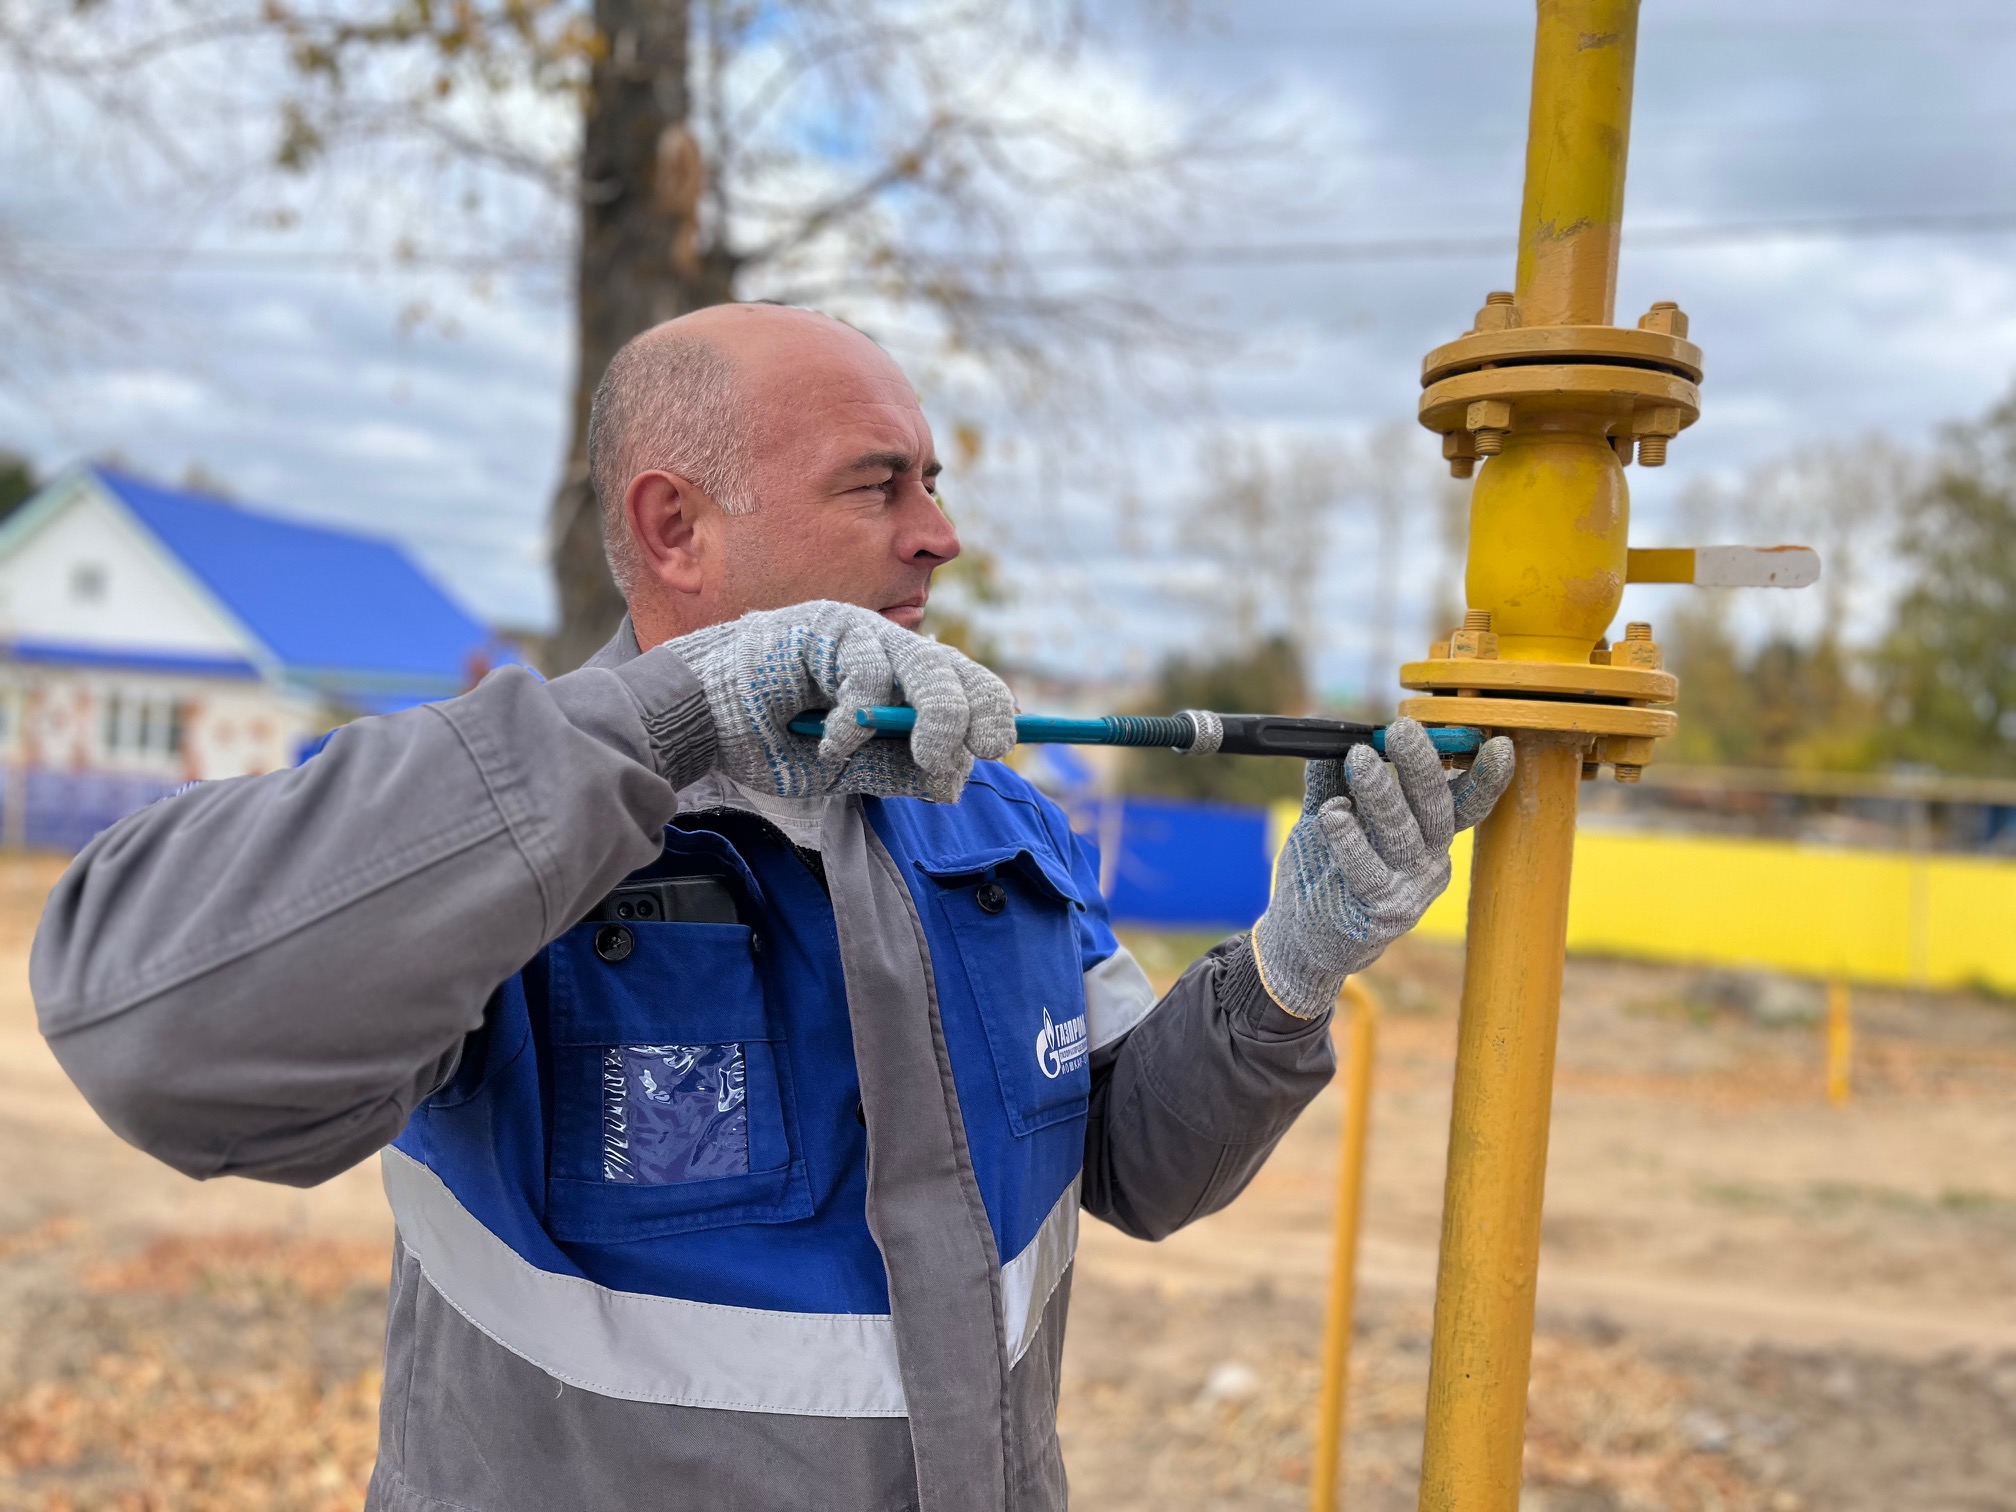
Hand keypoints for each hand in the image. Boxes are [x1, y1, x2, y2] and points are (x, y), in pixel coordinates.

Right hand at [664, 600, 1016, 803]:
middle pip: (952, 670)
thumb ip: (893, 772)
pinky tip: (835, 741)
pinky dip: (858, 716)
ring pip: (923, 663)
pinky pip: (865, 671)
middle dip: (974, 712)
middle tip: (979, 749)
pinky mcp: (825, 627)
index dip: (988, 709)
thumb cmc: (768, 738)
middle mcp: (884, 650)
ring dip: (937, 715)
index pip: (959, 685)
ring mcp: (856, 634)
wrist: (700, 720)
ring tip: (930, 754)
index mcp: (895, 681)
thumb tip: (954, 783)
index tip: (998, 743)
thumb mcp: (841, 770)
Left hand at [1251, 718, 1514, 1017]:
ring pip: (1401, 835)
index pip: (1464, 802)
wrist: (1306, 937)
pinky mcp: (1380, 911)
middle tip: (1402, 730)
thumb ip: (1332, 780)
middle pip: (1435, 810)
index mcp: (1429, 836)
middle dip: (1421, 766)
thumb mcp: (1332, 818)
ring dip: (1381, 794)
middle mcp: (1429, 862)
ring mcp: (1409, 890)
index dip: (1485, 776)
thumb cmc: (1326, 870)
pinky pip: (1367, 870)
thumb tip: (1331, 737)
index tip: (1499, 744)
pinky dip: (1349, 840)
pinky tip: (1333, 813)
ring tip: (1358, 760)